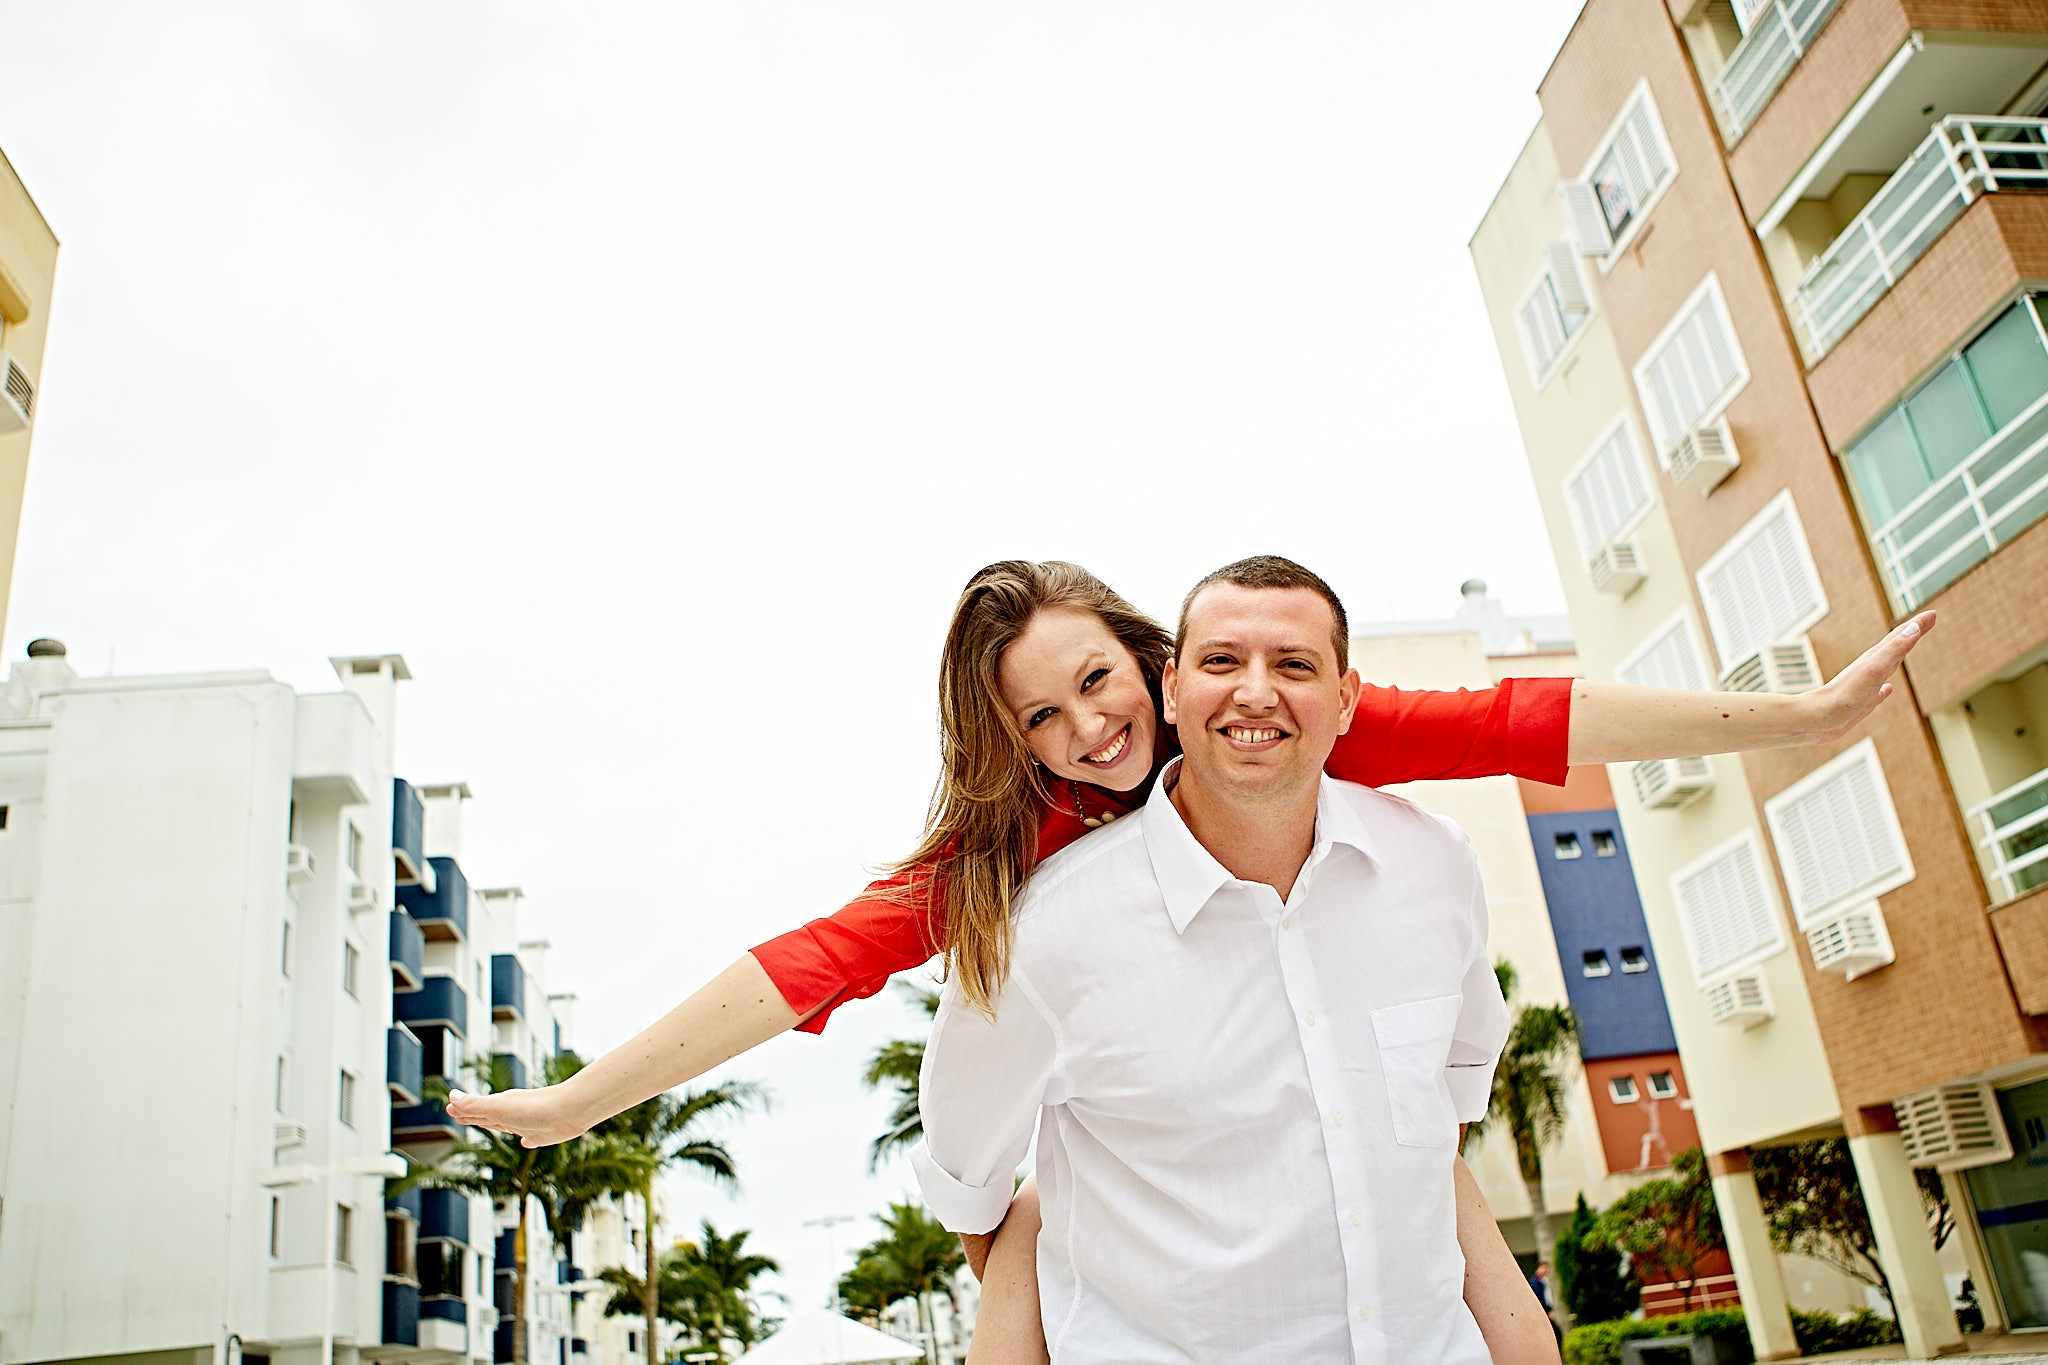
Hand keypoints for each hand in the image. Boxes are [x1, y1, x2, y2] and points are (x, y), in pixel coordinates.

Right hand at [445, 1084, 590, 1148]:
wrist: (571, 1110)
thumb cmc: (535, 1108)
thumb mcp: (499, 1108)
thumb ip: (475, 1104)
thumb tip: (451, 1096)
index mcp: (500, 1106)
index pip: (476, 1109)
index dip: (462, 1110)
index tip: (449, 1108)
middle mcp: (513, 1113)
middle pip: (488, 1115)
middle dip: (473, 1115)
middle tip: (459, 1114)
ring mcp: (528, 1123)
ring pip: (506, 1124)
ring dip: (495, 1124)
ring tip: (486, 1124)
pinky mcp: (543, 1134)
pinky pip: (530, 1137)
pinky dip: (526, 1139)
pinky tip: (526, 1142)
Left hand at [1807, 610, 1933, 742]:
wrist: (1818, 719)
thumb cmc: (1844, 696)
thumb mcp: (1874, 669)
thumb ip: (1893, 649)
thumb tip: (1913, 627)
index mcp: (1875, 659)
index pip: (1900, 636)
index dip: (1918, 624)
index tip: (1933, 614)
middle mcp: (1870, 669)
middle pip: (1895, 646)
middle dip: (1911, 634)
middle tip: (1926, 623)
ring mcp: (1865, 686)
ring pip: (1886, 665)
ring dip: (1899, 655)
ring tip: (1907, 650)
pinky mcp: (1860, 703)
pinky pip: (1877, 692)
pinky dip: (1885, 688)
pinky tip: (1886, 689)